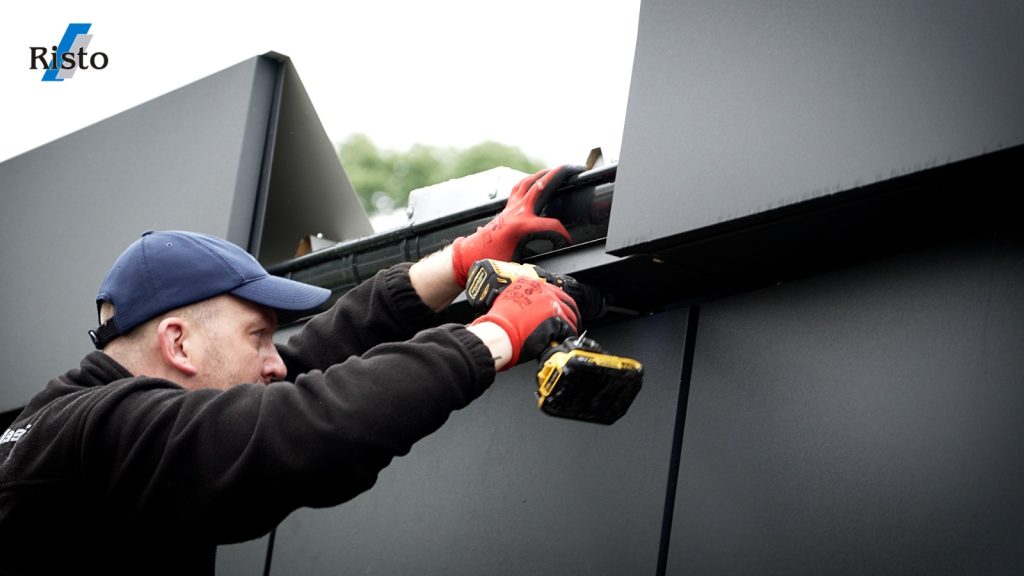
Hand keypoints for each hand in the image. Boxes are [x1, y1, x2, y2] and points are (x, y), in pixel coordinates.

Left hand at [451, 165, 585, 286]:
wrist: (470, 254)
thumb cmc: (492, 258)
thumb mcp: (518, 260)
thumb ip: (538, 256)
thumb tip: (552, 256)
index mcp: (522, 225)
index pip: (552, 225)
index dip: (563, 235)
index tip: (567, 242)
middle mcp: (517, 211)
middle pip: (541, 186)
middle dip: (558, 175)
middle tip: (572, 168)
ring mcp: (510, 207)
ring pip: (528, 182)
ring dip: (543, 174)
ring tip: (556, 169)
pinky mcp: (506, 207)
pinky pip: (519, 188)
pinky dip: (529, 181)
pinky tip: (535, 180)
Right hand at [468, 277, 578, 368]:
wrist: (500, 332)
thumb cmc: (499, 321)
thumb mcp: (507, 300)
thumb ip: (520, 299)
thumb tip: (527, 308)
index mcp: (529, 282)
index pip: (551, 290)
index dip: (557, 302)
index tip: (558, 309)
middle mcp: (542, 289)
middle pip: (565, 300)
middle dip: (569, 312)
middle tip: (570, 321)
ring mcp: (550, 302)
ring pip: (569, 313)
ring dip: (571, 323)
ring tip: (569, 332)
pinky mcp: (556, 317)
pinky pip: (568, 326)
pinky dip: (569, 332)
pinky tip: (566, 337)